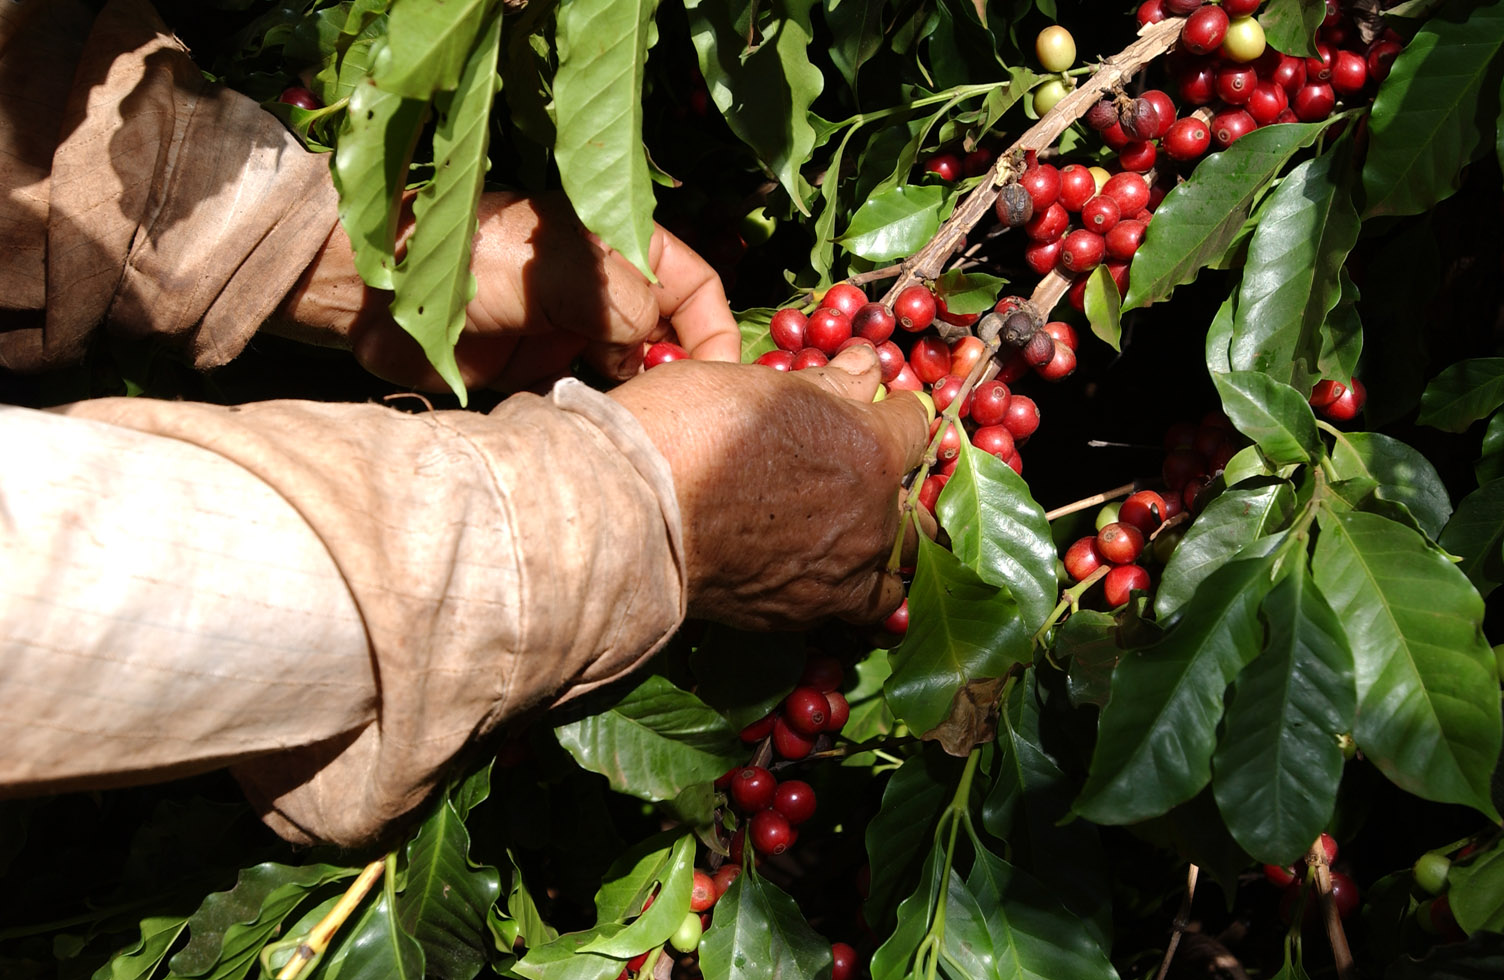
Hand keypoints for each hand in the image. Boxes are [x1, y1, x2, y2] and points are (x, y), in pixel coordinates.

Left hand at [274, 192, 740, 390]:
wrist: (379, 299)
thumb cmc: (467, 259)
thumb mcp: (557, 265)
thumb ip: (620, 301)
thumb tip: (652, 350)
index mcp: (618, 245)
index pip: (694, 285)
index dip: (713, 331)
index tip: (717, 381)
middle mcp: (603, 290)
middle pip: (670, 336)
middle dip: (682, 374)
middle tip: (680, 417)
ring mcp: (572, 331)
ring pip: (633, 374)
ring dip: (643, 402)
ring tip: (644, 432)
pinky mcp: (540, 371)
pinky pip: (591, 400)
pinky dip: (604, 417)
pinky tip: (606, 436)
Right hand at [609, 346, 931, 628]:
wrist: (635, 511)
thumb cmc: (690, 429)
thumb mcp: (762, 384)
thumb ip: (828, 384)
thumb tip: (868, 367)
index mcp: (871, 449)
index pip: (916, 424)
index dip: (899, 411)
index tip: (883, 407)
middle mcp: (871, 517)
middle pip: (913, 503)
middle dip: (897, 487)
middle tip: (865, 474)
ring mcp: (841, 573)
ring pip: (896, 567)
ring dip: (887, 548)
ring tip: (860, 535)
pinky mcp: (803, 613)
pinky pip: (855, 610)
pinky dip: (853, 592)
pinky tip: (829, 575)